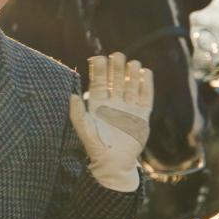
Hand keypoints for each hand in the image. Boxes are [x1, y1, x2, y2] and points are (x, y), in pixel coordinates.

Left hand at [68, 52, 153, 191]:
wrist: (115, 163)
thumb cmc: (97, 147)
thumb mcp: (85, 131)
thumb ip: (78, 114)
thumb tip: (71, 95)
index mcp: (98, 105)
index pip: (99, 82)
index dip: (99, 70)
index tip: (98, 58)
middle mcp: (114, 103)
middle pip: (116, 80)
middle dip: (116, 68)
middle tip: (117, 55)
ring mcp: (128, 108)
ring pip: (131, 86)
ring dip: (132, 74)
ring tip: (133, 63)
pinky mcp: (142, 116)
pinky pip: (146, 97)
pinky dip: (147, 85)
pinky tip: (146, 73)